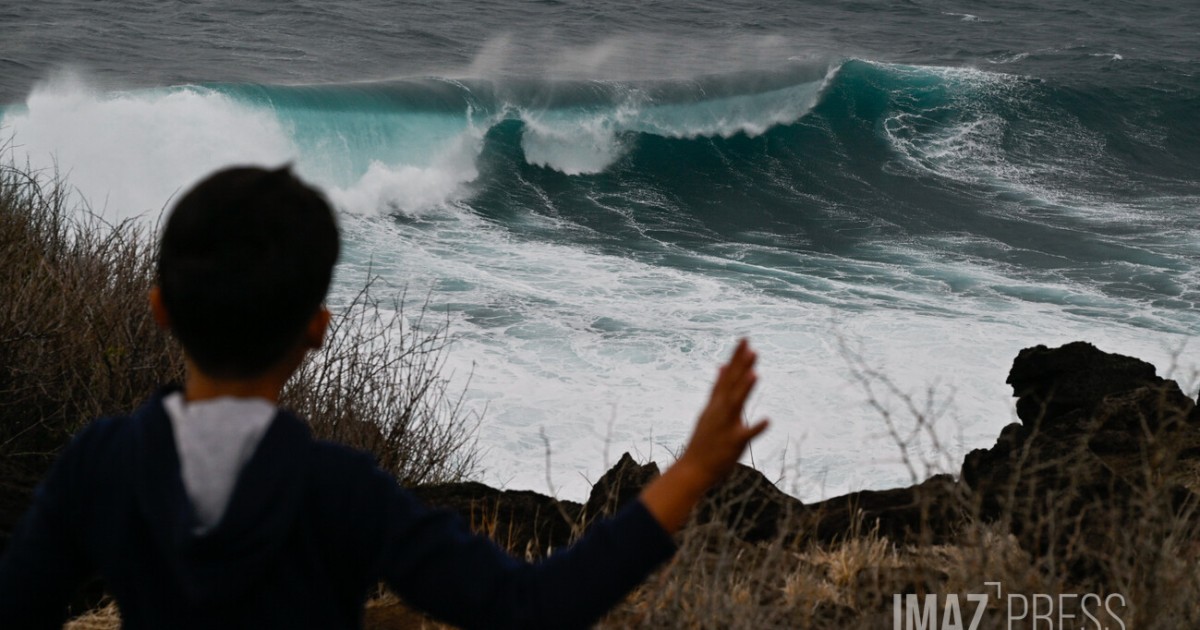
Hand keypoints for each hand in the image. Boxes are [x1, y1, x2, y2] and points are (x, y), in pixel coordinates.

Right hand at [639, 339, 769, 532]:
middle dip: (740, 366)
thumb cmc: (704, 440)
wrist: (692, 470)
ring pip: (735, 404)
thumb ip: (719, 388)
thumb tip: (723, 366)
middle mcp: (719, 411)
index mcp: (716, 404)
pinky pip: (745, 435)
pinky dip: (755, 428)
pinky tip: (767, 420)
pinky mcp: (732, 443)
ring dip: (744, 390)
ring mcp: (725, 426)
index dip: (736, 358)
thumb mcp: (710, 409)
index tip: (745, 340)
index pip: (727, 376)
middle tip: (750, 346)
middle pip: (731, 385)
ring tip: (754, 374)